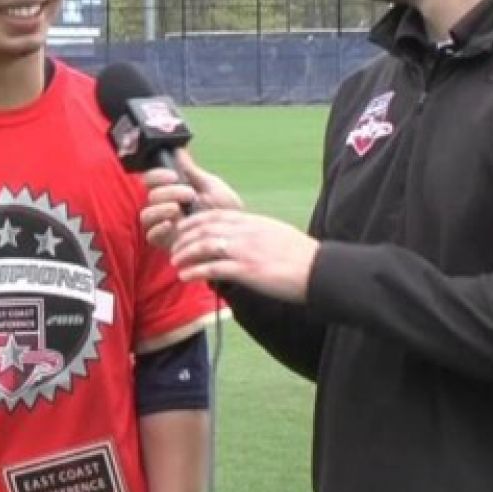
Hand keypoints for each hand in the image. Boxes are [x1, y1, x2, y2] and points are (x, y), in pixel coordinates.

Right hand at [140, 149, 244, 251]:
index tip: (175, 176)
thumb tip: (178, 149)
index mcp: (173, 192)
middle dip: (168, 192)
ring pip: (146, 214)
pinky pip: (150, 235)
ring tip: (178, 209)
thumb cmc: (226, 212)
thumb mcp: (212, 187)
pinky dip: (158, 228)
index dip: (158, 175)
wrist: (236, 238)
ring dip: (160, 208)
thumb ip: (192, 171)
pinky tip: (171, 224)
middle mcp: (165, 208)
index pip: (152, 180)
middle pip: (150, 195)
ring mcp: (164, 226)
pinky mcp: (166, 244)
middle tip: (189, 195)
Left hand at [169, 210, 318, 302]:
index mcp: (252, 222)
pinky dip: (194, 271)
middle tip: (174, 247)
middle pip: (204, 228)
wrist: (318, 270)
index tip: (182, 228)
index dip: (193, 221)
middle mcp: (245, 232)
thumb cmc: (301, 256)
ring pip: (203, 245)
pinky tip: (185, 276)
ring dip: (184, 253)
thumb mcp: (275, 234)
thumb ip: (255, 232)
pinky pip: (212, 268)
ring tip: (175, 262)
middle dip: (184, 237)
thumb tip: (241, 238)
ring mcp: (245, 250)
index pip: (214, 215)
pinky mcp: (246, 270)